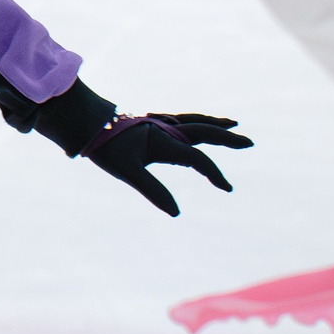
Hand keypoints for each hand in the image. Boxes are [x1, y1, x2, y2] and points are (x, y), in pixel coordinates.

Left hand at [84, 113, 248, 215]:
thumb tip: (176, 212)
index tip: (227, 187)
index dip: (214, 173)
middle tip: (248, 142)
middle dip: (227, 138)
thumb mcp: (127, 171)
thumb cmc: (105, 146)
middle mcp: (166, 129)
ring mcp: (159, 123)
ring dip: (213, 124)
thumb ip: (153, 190)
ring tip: (231, 124)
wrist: (84, 121)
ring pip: (193, 121)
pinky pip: (182, 120)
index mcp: (163, 140)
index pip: (197, 158)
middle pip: (203, 132)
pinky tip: (196, 125)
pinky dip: (196, 121)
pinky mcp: (151, 122)